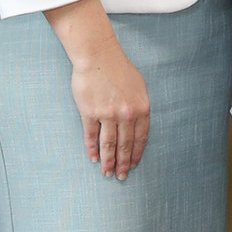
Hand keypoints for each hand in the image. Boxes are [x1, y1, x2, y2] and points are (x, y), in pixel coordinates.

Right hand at [69, 43, 149, 179]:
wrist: (97, 56)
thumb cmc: (118, 68)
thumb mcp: (138, 86)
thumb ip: (139, 106)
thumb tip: (138, 125)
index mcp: (141, 108)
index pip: (141, 138)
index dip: (136, 154)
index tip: (133, 165)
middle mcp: (126, 114)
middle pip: (125, 145)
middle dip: (123, 163)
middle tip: (121, 176)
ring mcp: (107, 114)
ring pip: (109, 144)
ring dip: (108, 161)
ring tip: (107, 173)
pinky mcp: (90, 113)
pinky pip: (92, 136)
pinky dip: (92, 149)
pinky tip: (93, 158)